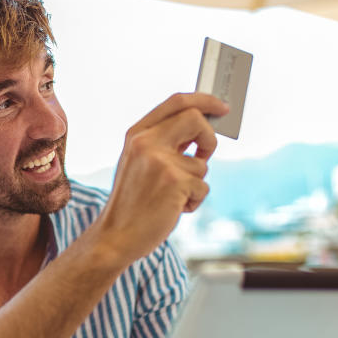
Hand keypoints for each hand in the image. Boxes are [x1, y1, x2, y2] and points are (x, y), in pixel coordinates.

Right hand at [95, 92, 230, 262]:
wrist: (115, 236)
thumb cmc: (132, 203)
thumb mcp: (139, 163)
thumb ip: (163, 143)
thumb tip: (201, 129)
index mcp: (136, 134)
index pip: (176, 102)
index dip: (204, 101)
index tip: (221, 108)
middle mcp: (147, 143)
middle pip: (195, 119)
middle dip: (209, 138)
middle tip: (206, 154)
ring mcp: (161, 162)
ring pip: (202, 163)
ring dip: (195, 183)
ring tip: (173, 198)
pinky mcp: (175, 183)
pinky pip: (203, 187)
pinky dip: (194, 201)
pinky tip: (174, 209)